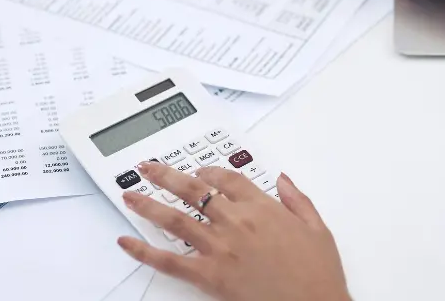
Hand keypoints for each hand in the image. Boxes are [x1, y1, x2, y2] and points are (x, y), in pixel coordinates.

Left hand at [117, 163, 349, 300]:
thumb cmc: (317, 273)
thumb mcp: (316, 228)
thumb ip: (297, 200)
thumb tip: (282, 180)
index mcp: (262, 207)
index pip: (227, 179)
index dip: (208, 172)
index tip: (198, 171)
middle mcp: (236, 221)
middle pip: (193, 191)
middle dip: (166, 176)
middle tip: (147, 169)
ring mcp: (220, 248)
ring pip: (175, 219)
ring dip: (148, 204)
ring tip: (130, 194)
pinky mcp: (209, 275)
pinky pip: (170, 261)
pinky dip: (144, 251)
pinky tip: (127, 243)